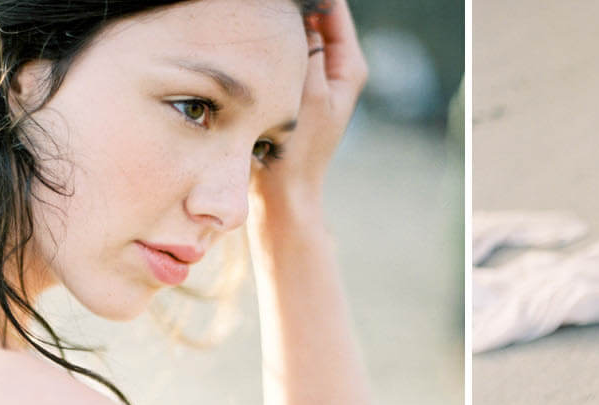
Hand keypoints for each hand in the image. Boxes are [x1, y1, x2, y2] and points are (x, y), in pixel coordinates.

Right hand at [251, 0, 366, 215]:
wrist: (283, 191)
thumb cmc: (298, 148)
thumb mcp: (308, 94)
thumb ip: (309, 48)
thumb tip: (306, 11)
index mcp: (350, 64)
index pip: (333, 6)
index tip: (279, 1)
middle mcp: (337, 65)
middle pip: (316, 14)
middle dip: (291, 8)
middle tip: (261, 9)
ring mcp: (314, 75)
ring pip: (296, 30)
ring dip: (277, 23)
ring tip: (253, 19)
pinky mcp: (293, 85)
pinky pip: (282, 49)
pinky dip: (269, 42)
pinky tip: (248, 42)